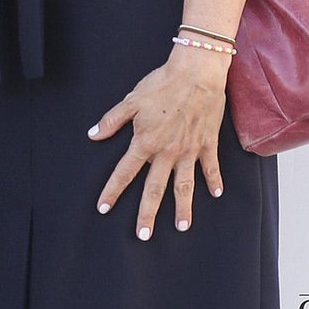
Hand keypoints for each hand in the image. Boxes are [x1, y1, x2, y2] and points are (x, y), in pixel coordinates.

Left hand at [89, 45, 227, 238]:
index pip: (124, 172)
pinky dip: (214, 181)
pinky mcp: (207, 143)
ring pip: (184, 186)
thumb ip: (112, 120)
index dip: (112, 191)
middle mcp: (167, 152)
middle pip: (154, 189)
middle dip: (147, 213)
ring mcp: (189, 150)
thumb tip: (93, 135)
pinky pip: (210, 167)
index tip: (104, 208)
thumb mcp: (131, 100)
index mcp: (145, 142)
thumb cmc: (162, 83)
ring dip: (182, 208)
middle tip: (143, 235)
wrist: (196, 72)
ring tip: (180, 227)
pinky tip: (215, 194)